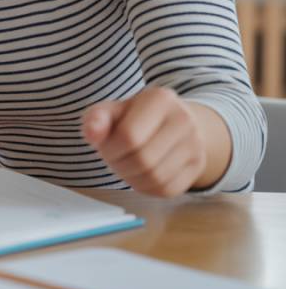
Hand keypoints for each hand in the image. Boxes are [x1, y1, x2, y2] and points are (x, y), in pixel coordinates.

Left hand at [82, 86, 206, 196]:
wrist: (171, 122)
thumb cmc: (133, 117)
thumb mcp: (112, 111)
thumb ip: (96, 119)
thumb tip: (90, 134)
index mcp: (159, 98)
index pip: (129, 136)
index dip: (109, 149)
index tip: (103, 147)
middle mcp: (184, 119)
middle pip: (143, 160)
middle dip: (119, 165)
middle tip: (113, 159)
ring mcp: (195, 144)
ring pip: (156, 178)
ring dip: (131, 179)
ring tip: (125, 165)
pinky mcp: (198, 166)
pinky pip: (167, 190)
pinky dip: (146, 188)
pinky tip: (140, 175)